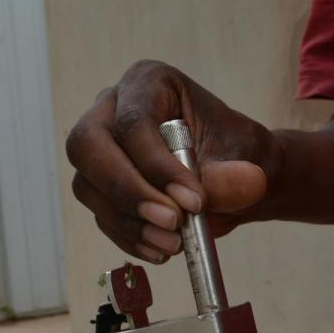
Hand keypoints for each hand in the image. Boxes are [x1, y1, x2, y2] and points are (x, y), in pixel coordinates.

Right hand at [66, 60, 279, 262]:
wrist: (237, 179)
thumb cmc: (239, 154)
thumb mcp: (246, 158)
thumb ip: (233, 174)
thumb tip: (231, 187)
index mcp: (149, 83)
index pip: (133, 122)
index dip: (158, 166)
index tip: (194, 202)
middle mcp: (112, 109)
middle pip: (88, 146)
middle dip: (128, 191)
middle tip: (171, 223)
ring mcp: (100, 150)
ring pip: (87, 186)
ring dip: (129, 222)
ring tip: (175, 243)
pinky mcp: (100, 187)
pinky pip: (100, 215)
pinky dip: (129, 237)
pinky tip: (161, 249)